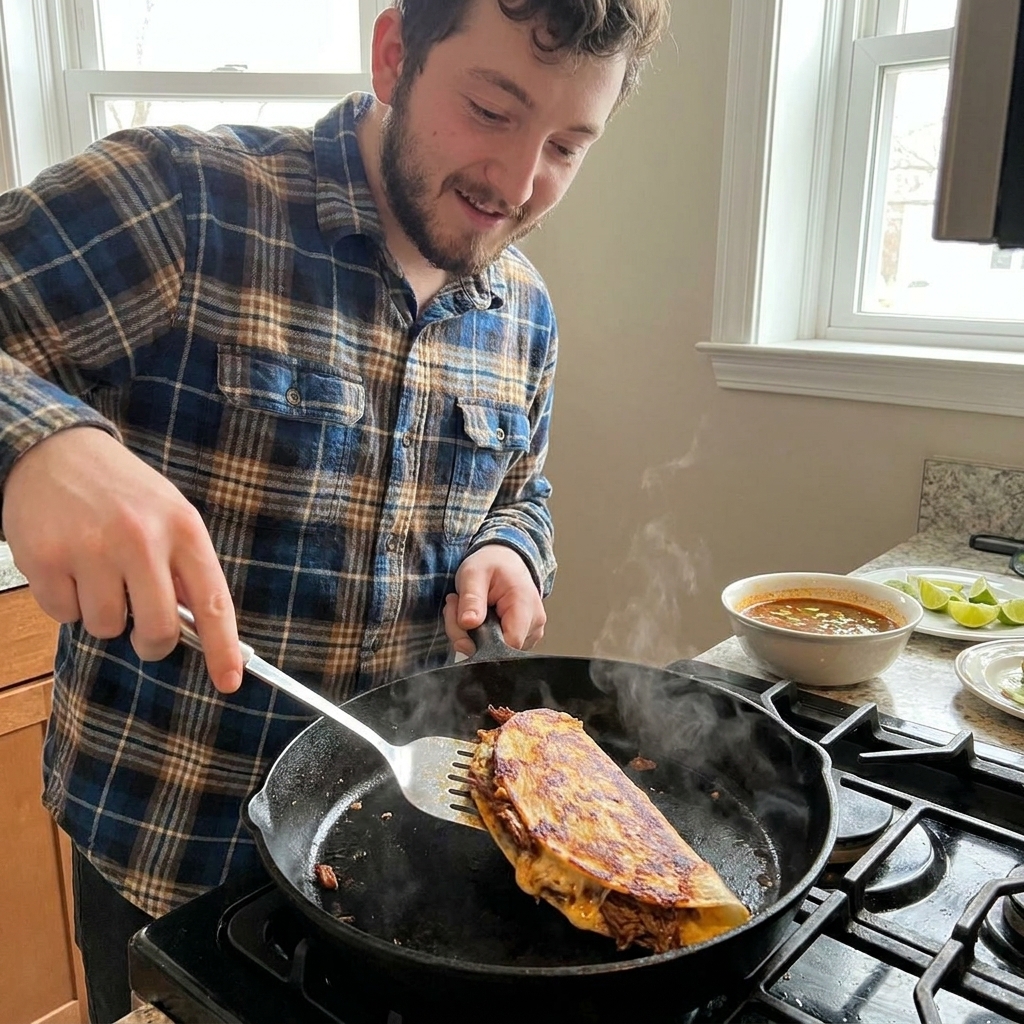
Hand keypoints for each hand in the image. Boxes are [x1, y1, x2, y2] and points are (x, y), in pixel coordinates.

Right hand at [2, 427, 242, 692]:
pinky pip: (63, 615)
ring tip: (99, 576)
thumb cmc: (122, 490)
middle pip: (157, 630)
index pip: (213, 601)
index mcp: (183, 528)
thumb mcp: (170, 513)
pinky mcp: (46, 558)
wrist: (55, 449)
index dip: (222, 648)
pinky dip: (66, 603)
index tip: (229, 681)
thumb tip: (197, 627)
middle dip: (151, 644)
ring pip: (106, 627)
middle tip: (143, 632)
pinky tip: (68, 567)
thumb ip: (184, 566)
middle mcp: (141, 538)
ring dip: (104, 616)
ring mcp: (91, 548)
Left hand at [444, 544, 545, 655]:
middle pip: (498, 650)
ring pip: (494, 651)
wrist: (505, 560)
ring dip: (470, 635)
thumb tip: (468, 623)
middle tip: (455, 608)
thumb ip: (471, 599)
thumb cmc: (492, 564)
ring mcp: (530, 633)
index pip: (508, 644)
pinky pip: (496, 647)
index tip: (461, 621)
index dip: (480, 643)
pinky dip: (479, 636)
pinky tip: (475, 617)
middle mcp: (534, 623)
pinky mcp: (522, 638)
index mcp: (525, 605)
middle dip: (468, 635)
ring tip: (466, 609)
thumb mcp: (473, 573)